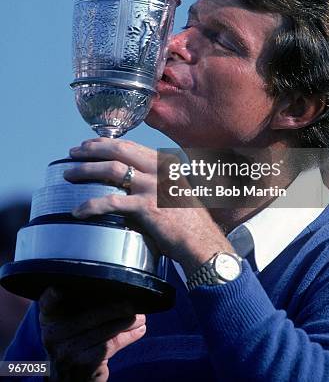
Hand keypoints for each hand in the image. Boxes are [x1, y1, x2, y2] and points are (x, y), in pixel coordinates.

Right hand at [39, 287, 145, 381]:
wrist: (69, 380)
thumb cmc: (74, 343)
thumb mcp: (67, 325)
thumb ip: (79, 305)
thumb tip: (115, 286)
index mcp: (49, 319)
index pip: (48, 303)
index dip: (52, 296)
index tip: (59, 289)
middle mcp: (54, 336)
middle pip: (89, 316)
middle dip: (115, 308)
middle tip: (133, 303)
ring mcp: (67, 352)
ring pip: (103, 332)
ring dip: (126, 322)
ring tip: (141, 317)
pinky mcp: (83, 366)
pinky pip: (110, 346)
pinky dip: (128, 336)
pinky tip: (139, 330)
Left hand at [65, 138, 233, 275]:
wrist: (202, 242)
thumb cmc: (189, 221)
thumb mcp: (175, 192)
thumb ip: (157, 183)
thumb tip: (132, 183)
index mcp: (165, 165)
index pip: (132, 146)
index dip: (108, 143)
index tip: (91, 144)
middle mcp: (159, 171)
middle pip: (120, 150)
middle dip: (93, 149)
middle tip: (74, 152)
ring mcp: (153, 187)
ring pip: (113, 170)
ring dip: (87, 170)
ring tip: (69, 173)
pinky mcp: (146, 207)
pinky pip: (111, 202)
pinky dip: (91, 205)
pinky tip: (78, 210)